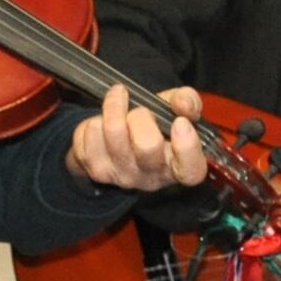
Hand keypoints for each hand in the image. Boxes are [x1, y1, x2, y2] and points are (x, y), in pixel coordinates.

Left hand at [68, 83, 208, 193]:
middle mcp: (151, 178)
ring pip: (113, 131)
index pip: (191, 171)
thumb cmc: (154, 126)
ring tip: (119, 105)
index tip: (180, 122)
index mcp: (179, 166)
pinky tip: (102, 126)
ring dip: (114, 108)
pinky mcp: (95, 170)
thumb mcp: (175, 111)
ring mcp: (121, 176)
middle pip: (147, 146)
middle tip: (141, 111)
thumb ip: (188, 102)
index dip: (187, 147)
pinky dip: (93, 119)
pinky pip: (89, 133)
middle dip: (141, 116)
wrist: (116, 142)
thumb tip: (183, 105)